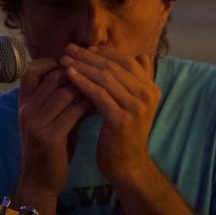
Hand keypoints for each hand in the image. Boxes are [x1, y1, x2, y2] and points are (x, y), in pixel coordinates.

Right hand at [15, 58, 91, 196]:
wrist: (40, 181)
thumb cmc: (51, 149)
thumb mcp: (53, 120)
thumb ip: (64, 101)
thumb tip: (87, 78)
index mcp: (24, 103)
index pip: (31, 71)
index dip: (52, 63)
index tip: (75, 66)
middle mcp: (27, 109)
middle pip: (52, 77)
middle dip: (77, 73)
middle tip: (98, 73)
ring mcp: (36, 123)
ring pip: (63, 92)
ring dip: (86, 87)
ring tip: (102, 86)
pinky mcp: (49, 137)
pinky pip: (72, 112)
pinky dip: (88, 105)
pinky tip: (101, 105)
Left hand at [59, 45, 159, 185]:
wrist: (129, 166)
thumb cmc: (126, 135)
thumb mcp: (136, 105)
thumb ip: (137, 81)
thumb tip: (139, 55)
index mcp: (152, 88)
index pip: (126, 61)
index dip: (104, 52)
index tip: (83, 48)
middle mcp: (147, 95)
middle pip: (114, 66)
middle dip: (89, 55)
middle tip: (69, 48)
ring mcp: (136, 107)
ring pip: (105, 77)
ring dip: (82, 65)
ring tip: (64, 60)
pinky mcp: (121, 119)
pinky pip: (98, 94)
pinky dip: (82, 82)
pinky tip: (68, 76)